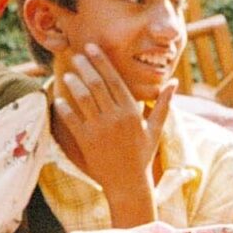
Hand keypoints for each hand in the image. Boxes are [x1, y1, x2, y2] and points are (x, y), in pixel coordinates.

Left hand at [52, 46, 173, 221]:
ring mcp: (101, 130)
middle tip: (76, 55)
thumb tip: (174, 82)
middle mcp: (116, 118)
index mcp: (132, 112)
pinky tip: (59, 99)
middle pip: (97, 84)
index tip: (91, 48)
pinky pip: (72, 120)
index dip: (101, 61)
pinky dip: (64, 108)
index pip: (114, 79)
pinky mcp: (87, 142)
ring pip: (84, 98)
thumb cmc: (142, 156)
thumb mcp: (156, 130)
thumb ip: (163, 105)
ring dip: (74, 83)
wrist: (129, 184)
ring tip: (68, 74)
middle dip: (85, 66)